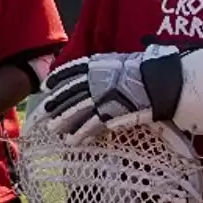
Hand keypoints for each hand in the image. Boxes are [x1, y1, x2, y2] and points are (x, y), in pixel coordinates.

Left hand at [36, 45, 202, 145]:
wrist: (158, 80)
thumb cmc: (146, 69)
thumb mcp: (121, 61)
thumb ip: (107, 66)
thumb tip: (103, 67)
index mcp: (96, 66)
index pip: (70, 71)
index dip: (57, 79)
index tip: (46, 86)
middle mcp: (93, 81)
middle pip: (69, 93)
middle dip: (55, 103)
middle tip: (43, 111)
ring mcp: (99, 98)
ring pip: (75, 111)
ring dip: (63, 121)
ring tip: (52, 129)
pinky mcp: (109, 114)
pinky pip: (90, 126)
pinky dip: (80, 134)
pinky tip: (72, 141)